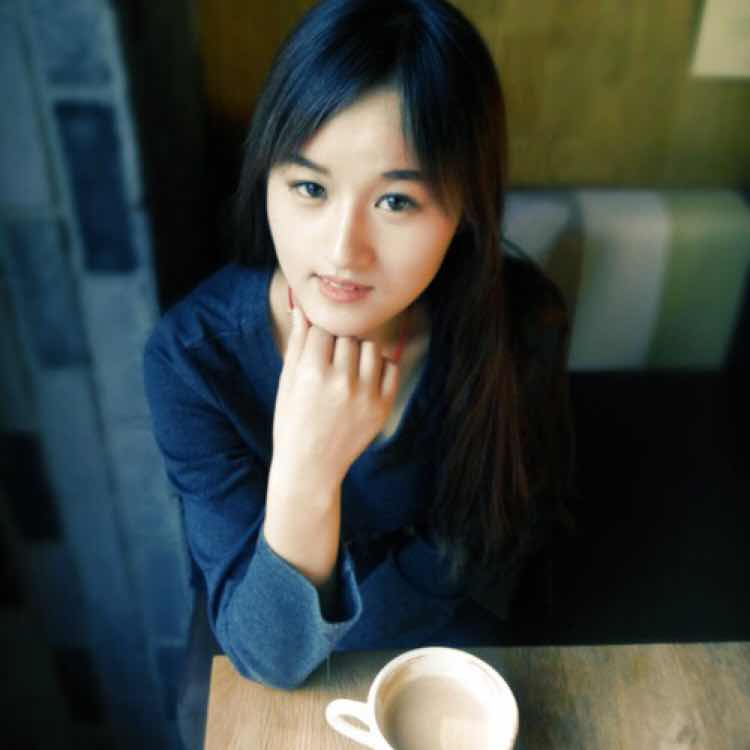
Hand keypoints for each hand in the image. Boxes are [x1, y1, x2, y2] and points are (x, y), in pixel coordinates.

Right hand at [271, 306, 400, 488]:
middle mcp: (341, 382)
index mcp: (312, 373)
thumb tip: (302, 310)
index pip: (323, 329)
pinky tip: (364, 379)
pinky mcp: (383, 406)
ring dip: (360, 353)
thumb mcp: (287, 383)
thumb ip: (297, 345)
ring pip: (371, 347)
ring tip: (347, 370)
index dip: (318, 338)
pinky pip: (390, 367)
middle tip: (330, 364)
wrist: (311, 467)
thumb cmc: (292, 422)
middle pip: (348, 337)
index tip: (315, 351)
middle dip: (338, 345)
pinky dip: (379, 367)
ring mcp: (366, 395)